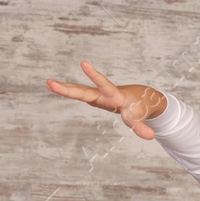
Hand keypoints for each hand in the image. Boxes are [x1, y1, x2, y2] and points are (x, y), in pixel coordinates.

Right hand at [45, 60, 165, 139]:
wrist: (139, 97)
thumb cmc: (139, 107)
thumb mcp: (140, 118)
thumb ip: (142, 126)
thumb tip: (151, 137)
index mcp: (114, 95)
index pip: (104, 85)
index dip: (94, 75)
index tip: (83, 63)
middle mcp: (102, 93)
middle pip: (83, 90)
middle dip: (67, 88)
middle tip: (50, 82)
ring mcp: (96, 95)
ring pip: (78, 90)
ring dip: (64, 88)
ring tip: (48, 83)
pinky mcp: (93, 97)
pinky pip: (78, 92)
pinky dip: (67, 90)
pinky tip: (53, 86)